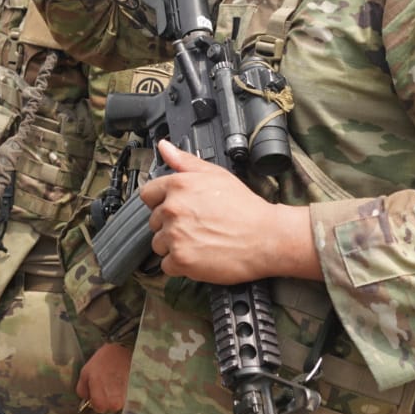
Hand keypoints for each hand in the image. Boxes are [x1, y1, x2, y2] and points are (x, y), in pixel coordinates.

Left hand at [76, 342, 131, 412]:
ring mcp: (126, 401)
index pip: (98, 408)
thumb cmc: (104, 360)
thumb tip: (86, 399)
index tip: (98, 389)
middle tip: (107, 383)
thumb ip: (82, 390)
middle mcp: (115, 404)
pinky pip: (127, 397)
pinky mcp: (135, 395)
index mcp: (101, 400)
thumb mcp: (85, 373)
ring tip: (115, 380)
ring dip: (116, 395)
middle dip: (107, 397)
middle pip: (109, 407)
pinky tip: (123, 380)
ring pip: (119, 402)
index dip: (96, 398)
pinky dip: (125, 391)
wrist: (125, 349)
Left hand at [139, 141, 319, 284]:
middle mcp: (173, 209)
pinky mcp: (181, 260)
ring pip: (158, 244)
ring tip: (198, 242)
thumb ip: (185, 161)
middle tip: (194, 227)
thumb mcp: (216, 174)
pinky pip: (166, 266)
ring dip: (173, 246)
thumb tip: (164, 147)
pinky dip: (180, 265)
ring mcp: (175, 236)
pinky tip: (198, 256)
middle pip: (154, 221)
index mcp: (178, 186)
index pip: (147, 194)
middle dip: (170, 225)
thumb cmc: (245, 208)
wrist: (267, 237)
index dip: (160, 202)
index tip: (174, 209)